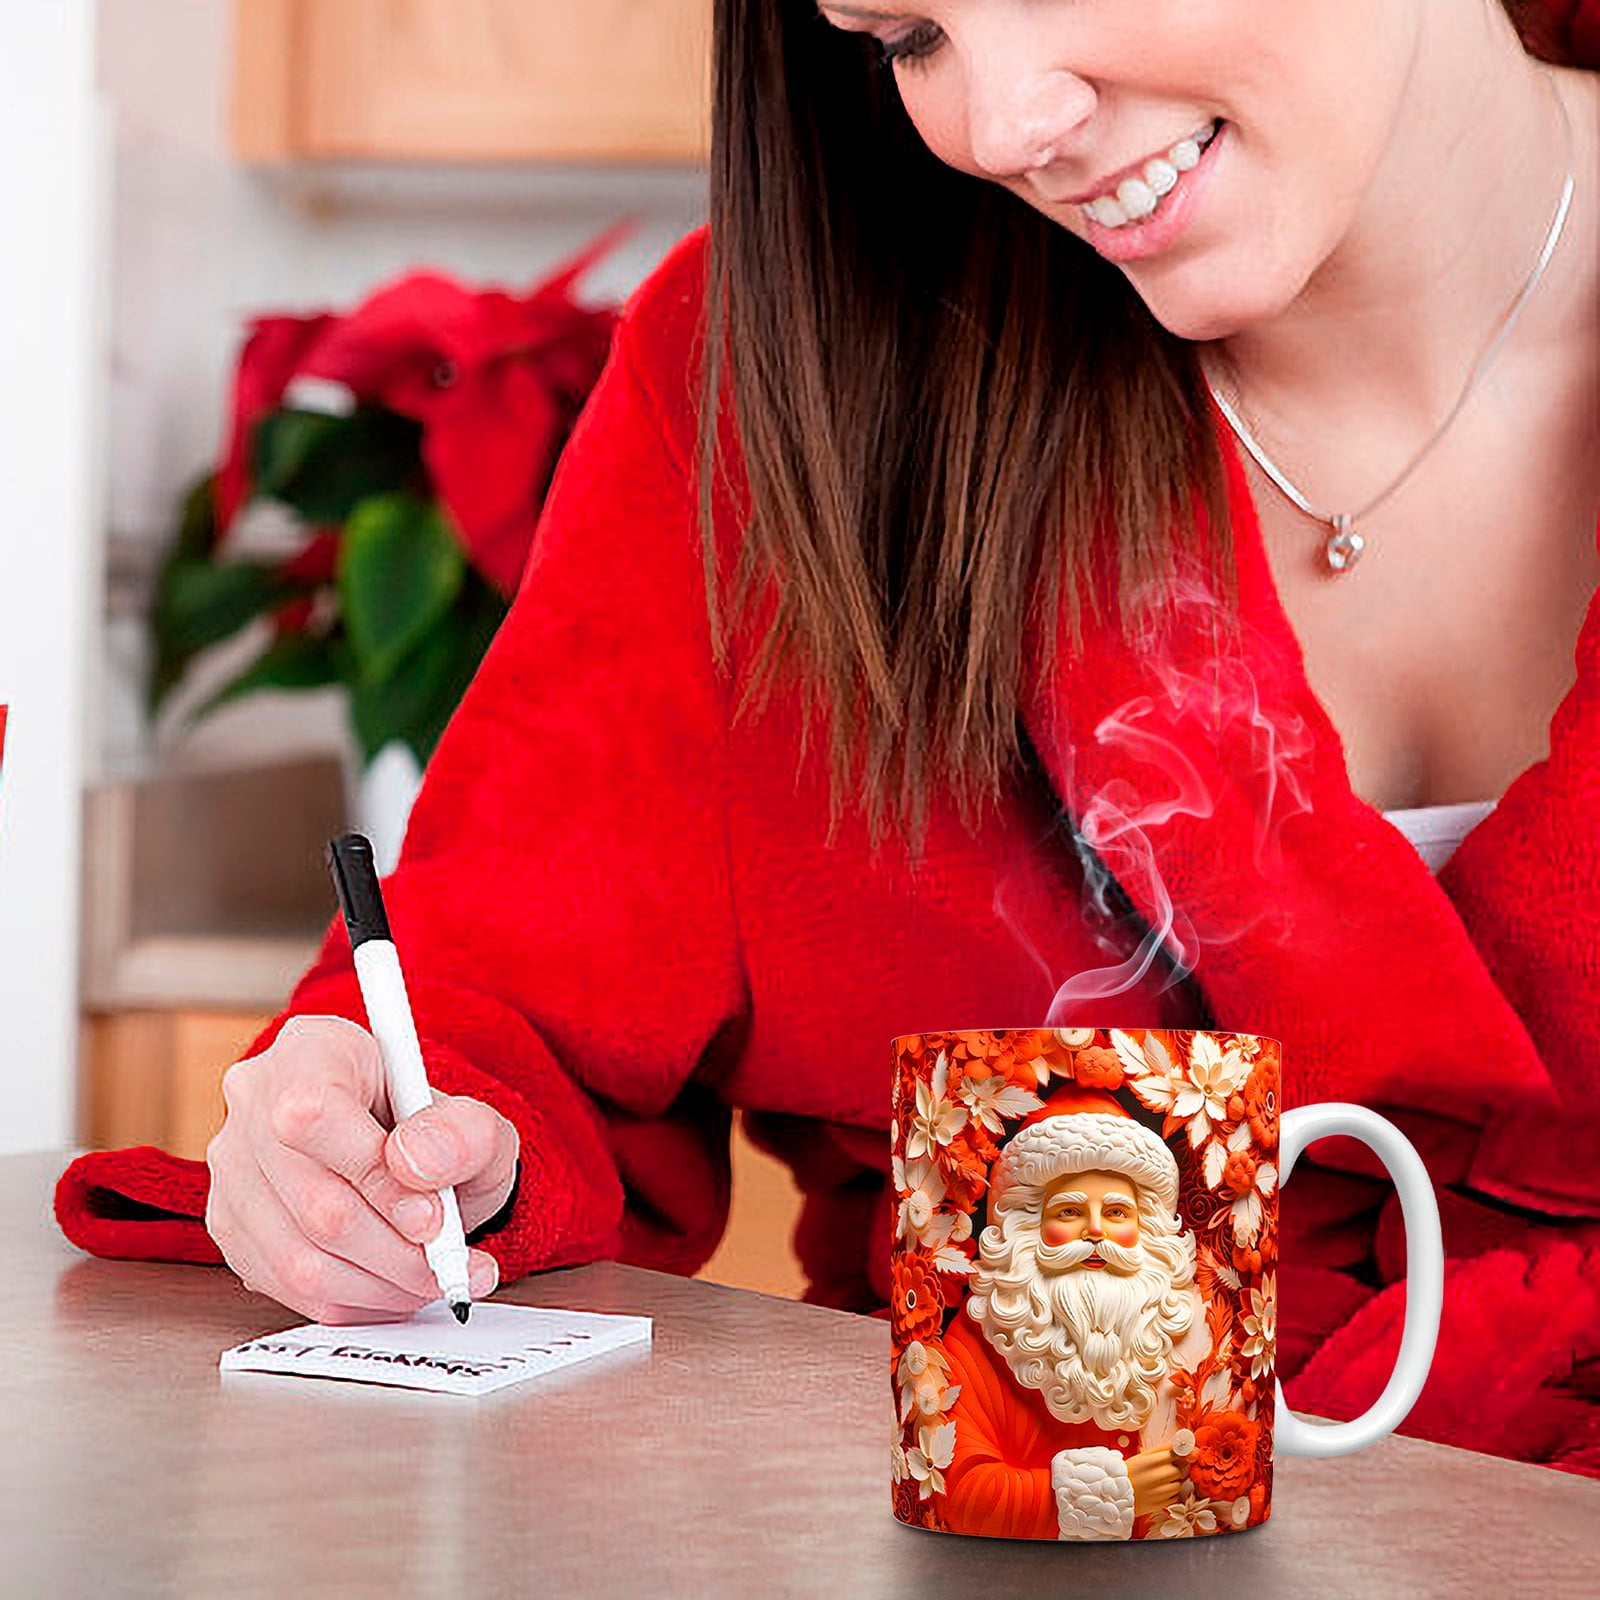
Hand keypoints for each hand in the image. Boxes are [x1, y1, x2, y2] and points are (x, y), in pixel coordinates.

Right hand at [205, 1014, 517, 1323]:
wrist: (406, 1155)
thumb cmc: (434, 1133)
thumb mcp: (475, 1123)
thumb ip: (464, 1135)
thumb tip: (420, 1165)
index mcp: (312, 1048)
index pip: (315, 1114)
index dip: (377, 1178)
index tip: (435, 1216)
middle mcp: (255, 1101)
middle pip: (314, 1201)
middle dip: (397, 1250)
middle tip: (450, 1264)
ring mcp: (232, 1168)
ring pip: (298, 1257)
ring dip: (380, 1286)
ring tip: (434, 1280)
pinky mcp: (231, 1227)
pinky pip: (287, 1288)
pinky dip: (354, 1301)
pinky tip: (397, 1290)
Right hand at [1125, 1446, 1182, 1518]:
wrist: (1117, 1494)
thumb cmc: (1130, 1473)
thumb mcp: (1142, 1456)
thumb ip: (1162, 1450)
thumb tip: (1180, 1444)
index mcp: (1149, 1461)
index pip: (1175, 1454)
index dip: (1179, 1454)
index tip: (1180, 1455)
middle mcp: (1156, 1476)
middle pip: (1178, 1470)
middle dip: (1174, 1469)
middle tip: (1165, 1470)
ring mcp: (1159, 1492)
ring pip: (1179, 1484)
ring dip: (1174, 1482)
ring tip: (1161, 1481)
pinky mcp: (1161, 1504)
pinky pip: (1175, 1497)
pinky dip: (1171, 1493)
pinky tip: (1161, 1490)